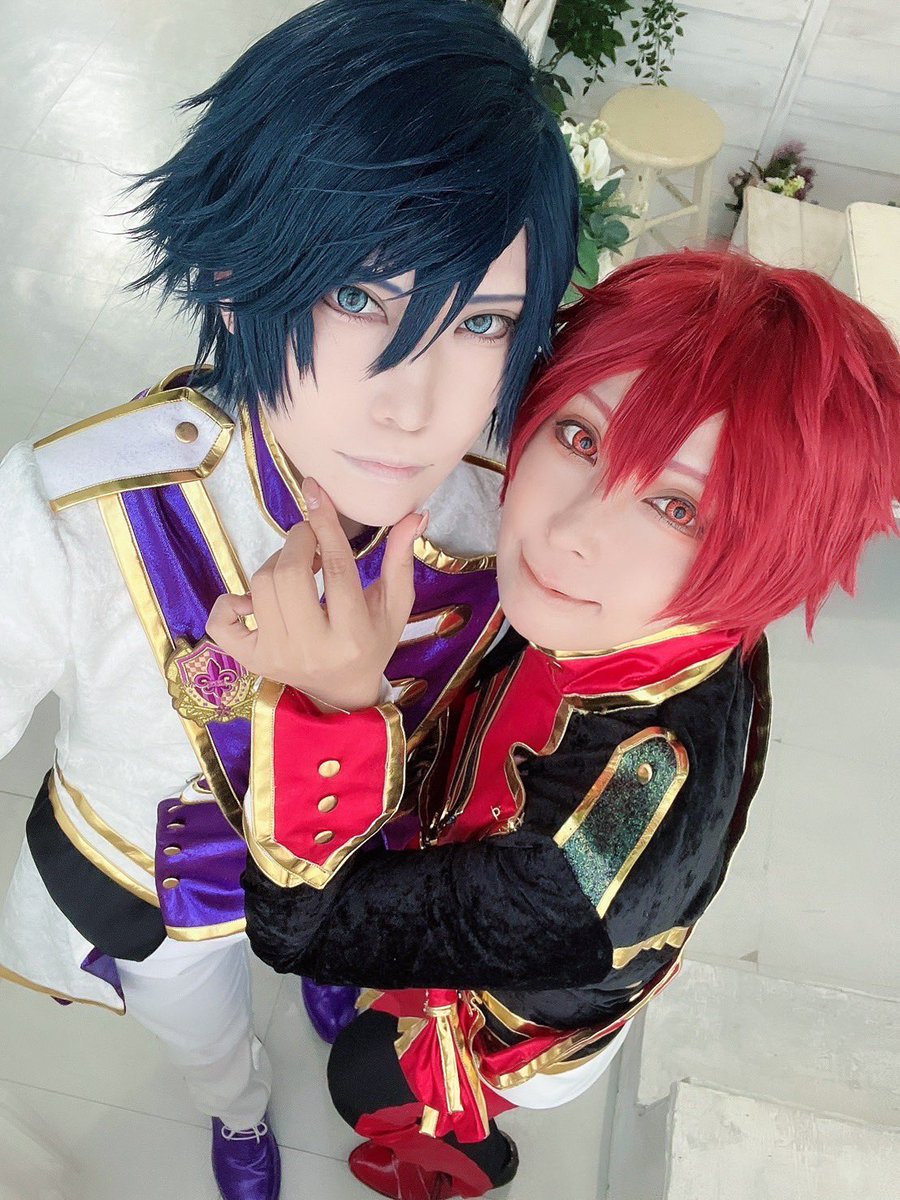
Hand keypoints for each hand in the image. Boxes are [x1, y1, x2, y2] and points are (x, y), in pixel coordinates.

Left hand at [207, 477, 425, 709]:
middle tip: (310, 540)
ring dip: (275, 562)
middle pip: (289, 575)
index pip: (335, 567)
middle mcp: (312, 648)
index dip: (325, 524)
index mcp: (353, 635)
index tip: (315, 492)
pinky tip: (251, 600)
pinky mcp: (251, 660)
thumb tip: (413, 515)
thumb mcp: (394, 604)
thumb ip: (400, 559)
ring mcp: (276, 656)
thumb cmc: (372, 641)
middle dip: (297, 542)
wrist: (343, 692)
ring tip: (296, 567)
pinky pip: (221, 621)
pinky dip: (229, 601)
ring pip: (259, 586)